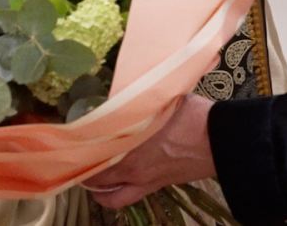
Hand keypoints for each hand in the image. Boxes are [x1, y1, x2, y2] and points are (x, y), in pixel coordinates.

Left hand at [82, 94, 216, 208]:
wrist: (220, 140)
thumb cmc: (192, 114)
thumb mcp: (161, 98)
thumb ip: (138, 98)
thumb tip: (125, 88)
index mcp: (128, 134)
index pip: (89, 138)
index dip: (74, 135)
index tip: (66, 127)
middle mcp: (127, 158)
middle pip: (89, 162)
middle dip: (78, 156)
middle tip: (73, 146)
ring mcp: (137, 176)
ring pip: (99, 185)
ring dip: (88, 177)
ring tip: (83, 167)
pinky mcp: (151, 186)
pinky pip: (119, 198)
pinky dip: (106, 196)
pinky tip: (102, 188)